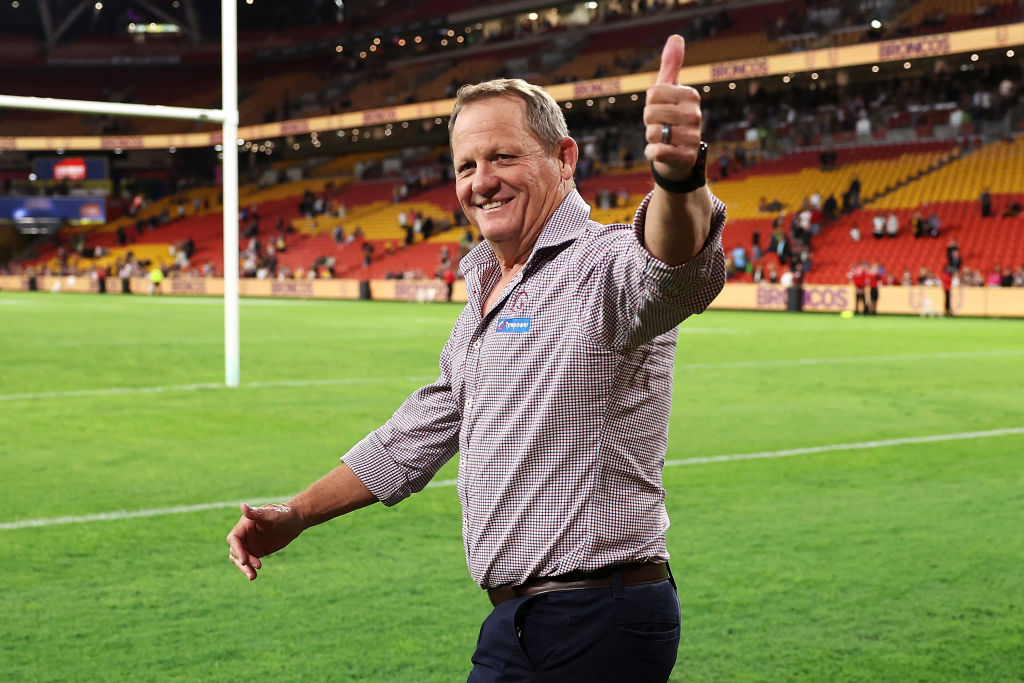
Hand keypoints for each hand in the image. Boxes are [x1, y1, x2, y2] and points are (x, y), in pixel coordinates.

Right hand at [226, 502, 303, 580]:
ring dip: (244, 568)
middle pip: (235, 551)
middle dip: (242, 561)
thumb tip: (242, 505)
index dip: (237, 549)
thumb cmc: (284, 514)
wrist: (296, 521)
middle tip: (255, 568)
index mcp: (244, 525)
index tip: (245, 559)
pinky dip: (250, 569)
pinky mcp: (257, 551)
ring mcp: (250, 544)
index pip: (234, 539)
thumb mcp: (272, 514)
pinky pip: (249, 563)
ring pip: (240, 559)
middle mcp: (244, 535)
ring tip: (253, 576)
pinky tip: (254, 575)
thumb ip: (257, 513)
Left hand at [644, 35, 702, 180]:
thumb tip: (676, 37)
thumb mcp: (670, 90)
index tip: (660, 108)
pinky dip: (652, 152)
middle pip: (650, 113)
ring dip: (651, 138)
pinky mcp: (685, 157)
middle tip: (661, 125)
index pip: (652, 94)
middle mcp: (695, 115)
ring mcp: (692, 136)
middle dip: (649, 122)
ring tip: (664, 138)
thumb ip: (671, 65)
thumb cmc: (671, 116)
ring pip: (652, 133)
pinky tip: (660, 151)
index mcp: (690, 95)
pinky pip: (656, 151)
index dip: (649, 103)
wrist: (679, 154)